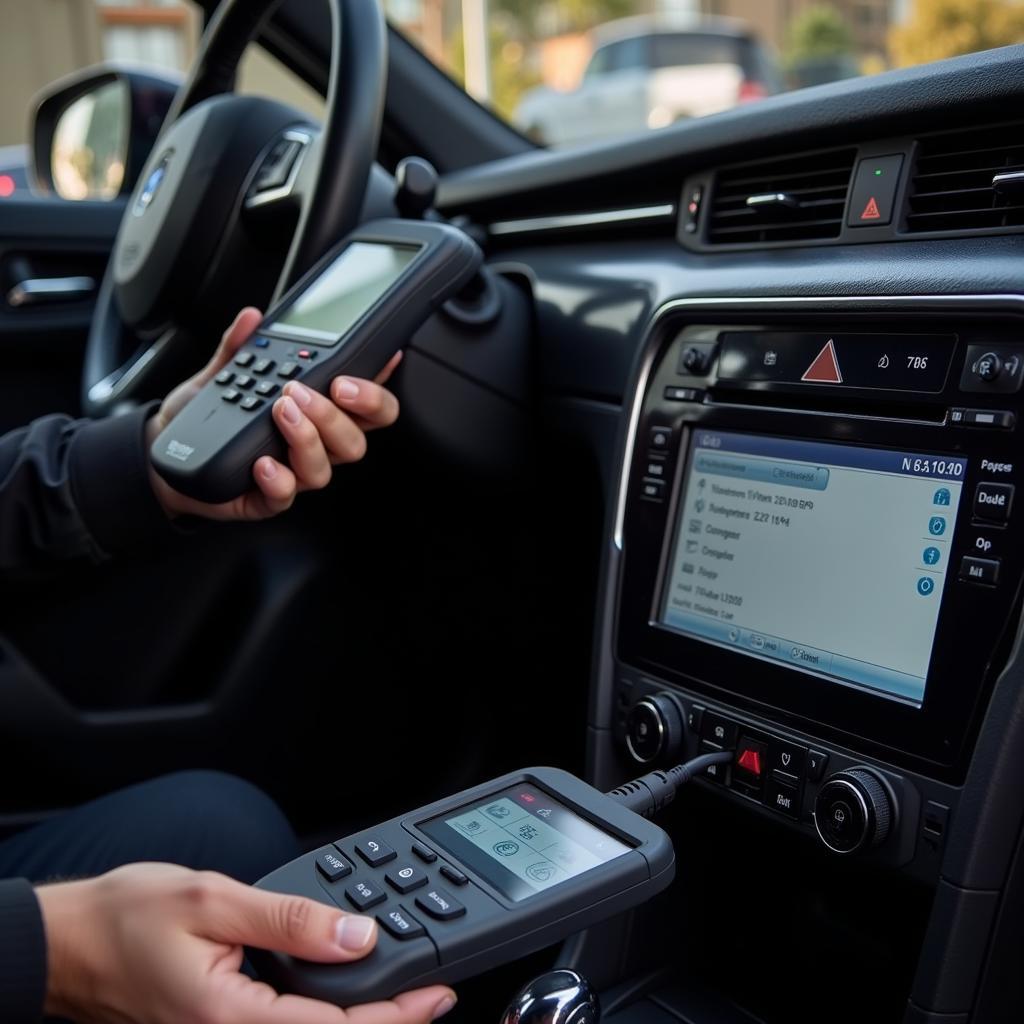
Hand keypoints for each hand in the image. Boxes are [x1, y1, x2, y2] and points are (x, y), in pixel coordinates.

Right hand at [37, 863, 456, 1023]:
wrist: (70, 941)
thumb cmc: (126, 918)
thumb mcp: (215, 899)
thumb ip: (290, 920)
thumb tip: (356, 935)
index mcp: (230, 1016)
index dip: (394, 1018)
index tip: (436, 996)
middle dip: (384, 1023)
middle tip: (430, 993)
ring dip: (355, 1020)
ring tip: (399, 989)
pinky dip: (323, 1013)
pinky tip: (342, 987)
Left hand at [146, 308, 401, 520]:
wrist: (166, 458)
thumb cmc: (206, 419)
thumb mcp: (219, 375)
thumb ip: (237, 346)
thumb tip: (250, 317)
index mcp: (317, 415)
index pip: (365, 408)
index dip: (375, 392)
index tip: (363, 371)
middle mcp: (312, 446)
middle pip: (355, 440)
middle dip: (338, 415)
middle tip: (306, 392)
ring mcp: (292, 473)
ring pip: (326, 468)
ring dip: (307, 438)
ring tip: (279, 412)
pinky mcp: (267, 498)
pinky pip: (286, 495)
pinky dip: (278, 479)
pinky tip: (262, 461)